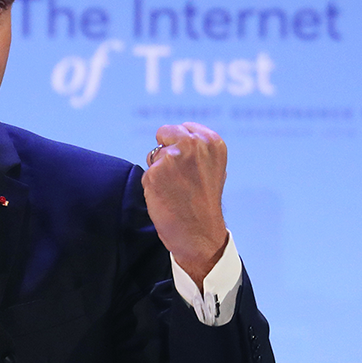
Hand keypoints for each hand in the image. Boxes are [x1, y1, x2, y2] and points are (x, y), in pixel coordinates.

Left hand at [141, 122, 228, 289]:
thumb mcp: (214, 168)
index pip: (182, 128)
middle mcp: (192, 144)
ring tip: (176, 190)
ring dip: (159, 172)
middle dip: (165, 151)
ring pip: (154, 156)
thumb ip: (198, 148)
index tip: (190, 167)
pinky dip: (152, 186)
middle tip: (178, 177)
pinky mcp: (154, 173)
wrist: (200, 235)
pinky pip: (147, 174)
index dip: (181, 147)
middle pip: (164, 133)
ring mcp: (172, 158)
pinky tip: (166, 198)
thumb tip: (178, 135)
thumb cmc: (205, 202)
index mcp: (210, 141)